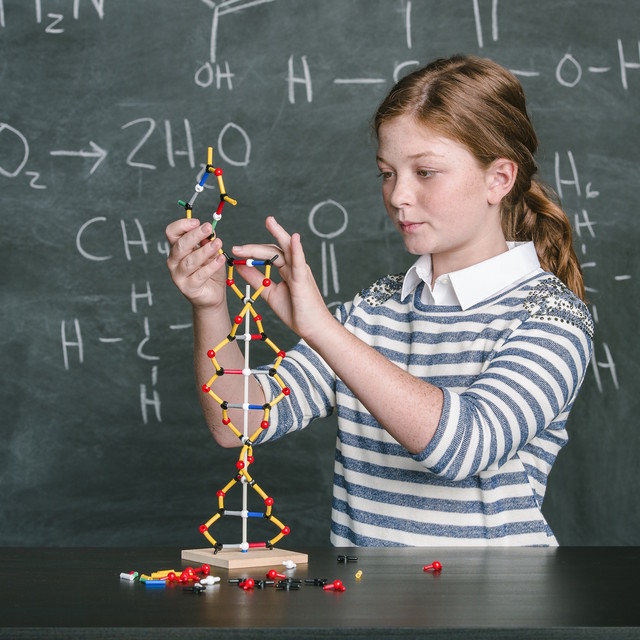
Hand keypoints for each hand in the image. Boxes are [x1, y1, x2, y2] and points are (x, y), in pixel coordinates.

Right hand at [165, 217, 227, 309]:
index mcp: (177, 248)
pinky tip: (220, 259)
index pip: (172, 232)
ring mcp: (179, 275)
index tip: (197, 222)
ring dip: (205, 250)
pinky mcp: (188, 287)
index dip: (182, 225)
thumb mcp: (210, 252)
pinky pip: (200, 275)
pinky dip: (211, 266)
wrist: (212, 294)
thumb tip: (210, 230)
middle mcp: (174, 261)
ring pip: (190, 260)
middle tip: (208, 228)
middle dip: (195, 235)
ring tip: (218, 243)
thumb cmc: (209, 271)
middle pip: (180, 245)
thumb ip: (208, 241)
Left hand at [232, 217, 333, 343]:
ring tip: (269, 222)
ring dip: (277, 235)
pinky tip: (294, 239)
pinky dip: (297, 250)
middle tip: (237, 247)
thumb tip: (240, 266)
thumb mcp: (269, 294)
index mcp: (287, 270)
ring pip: (287, 250)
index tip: (236, 252)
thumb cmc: (295, 312)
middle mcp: (294, 267)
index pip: (269, 255)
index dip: (252, 252)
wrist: (312, 329)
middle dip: (255, 247)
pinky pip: (300, 263)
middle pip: (274, 250)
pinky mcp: (304, 280)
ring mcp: (300, 272)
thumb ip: (256, 279)